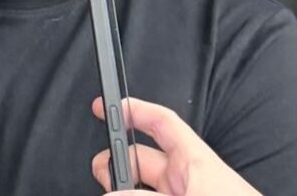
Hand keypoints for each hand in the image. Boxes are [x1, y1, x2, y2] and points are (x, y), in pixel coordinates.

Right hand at [91, 97, 261, 195]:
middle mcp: (186, 179)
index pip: (160, 123)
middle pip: (140, 160)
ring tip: (112, 194)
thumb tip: (114, 193)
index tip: (104, 109)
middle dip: (118, 165)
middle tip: (103, 179)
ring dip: (123, 189)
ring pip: (140, 187)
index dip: (132, 111)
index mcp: (193, 161)